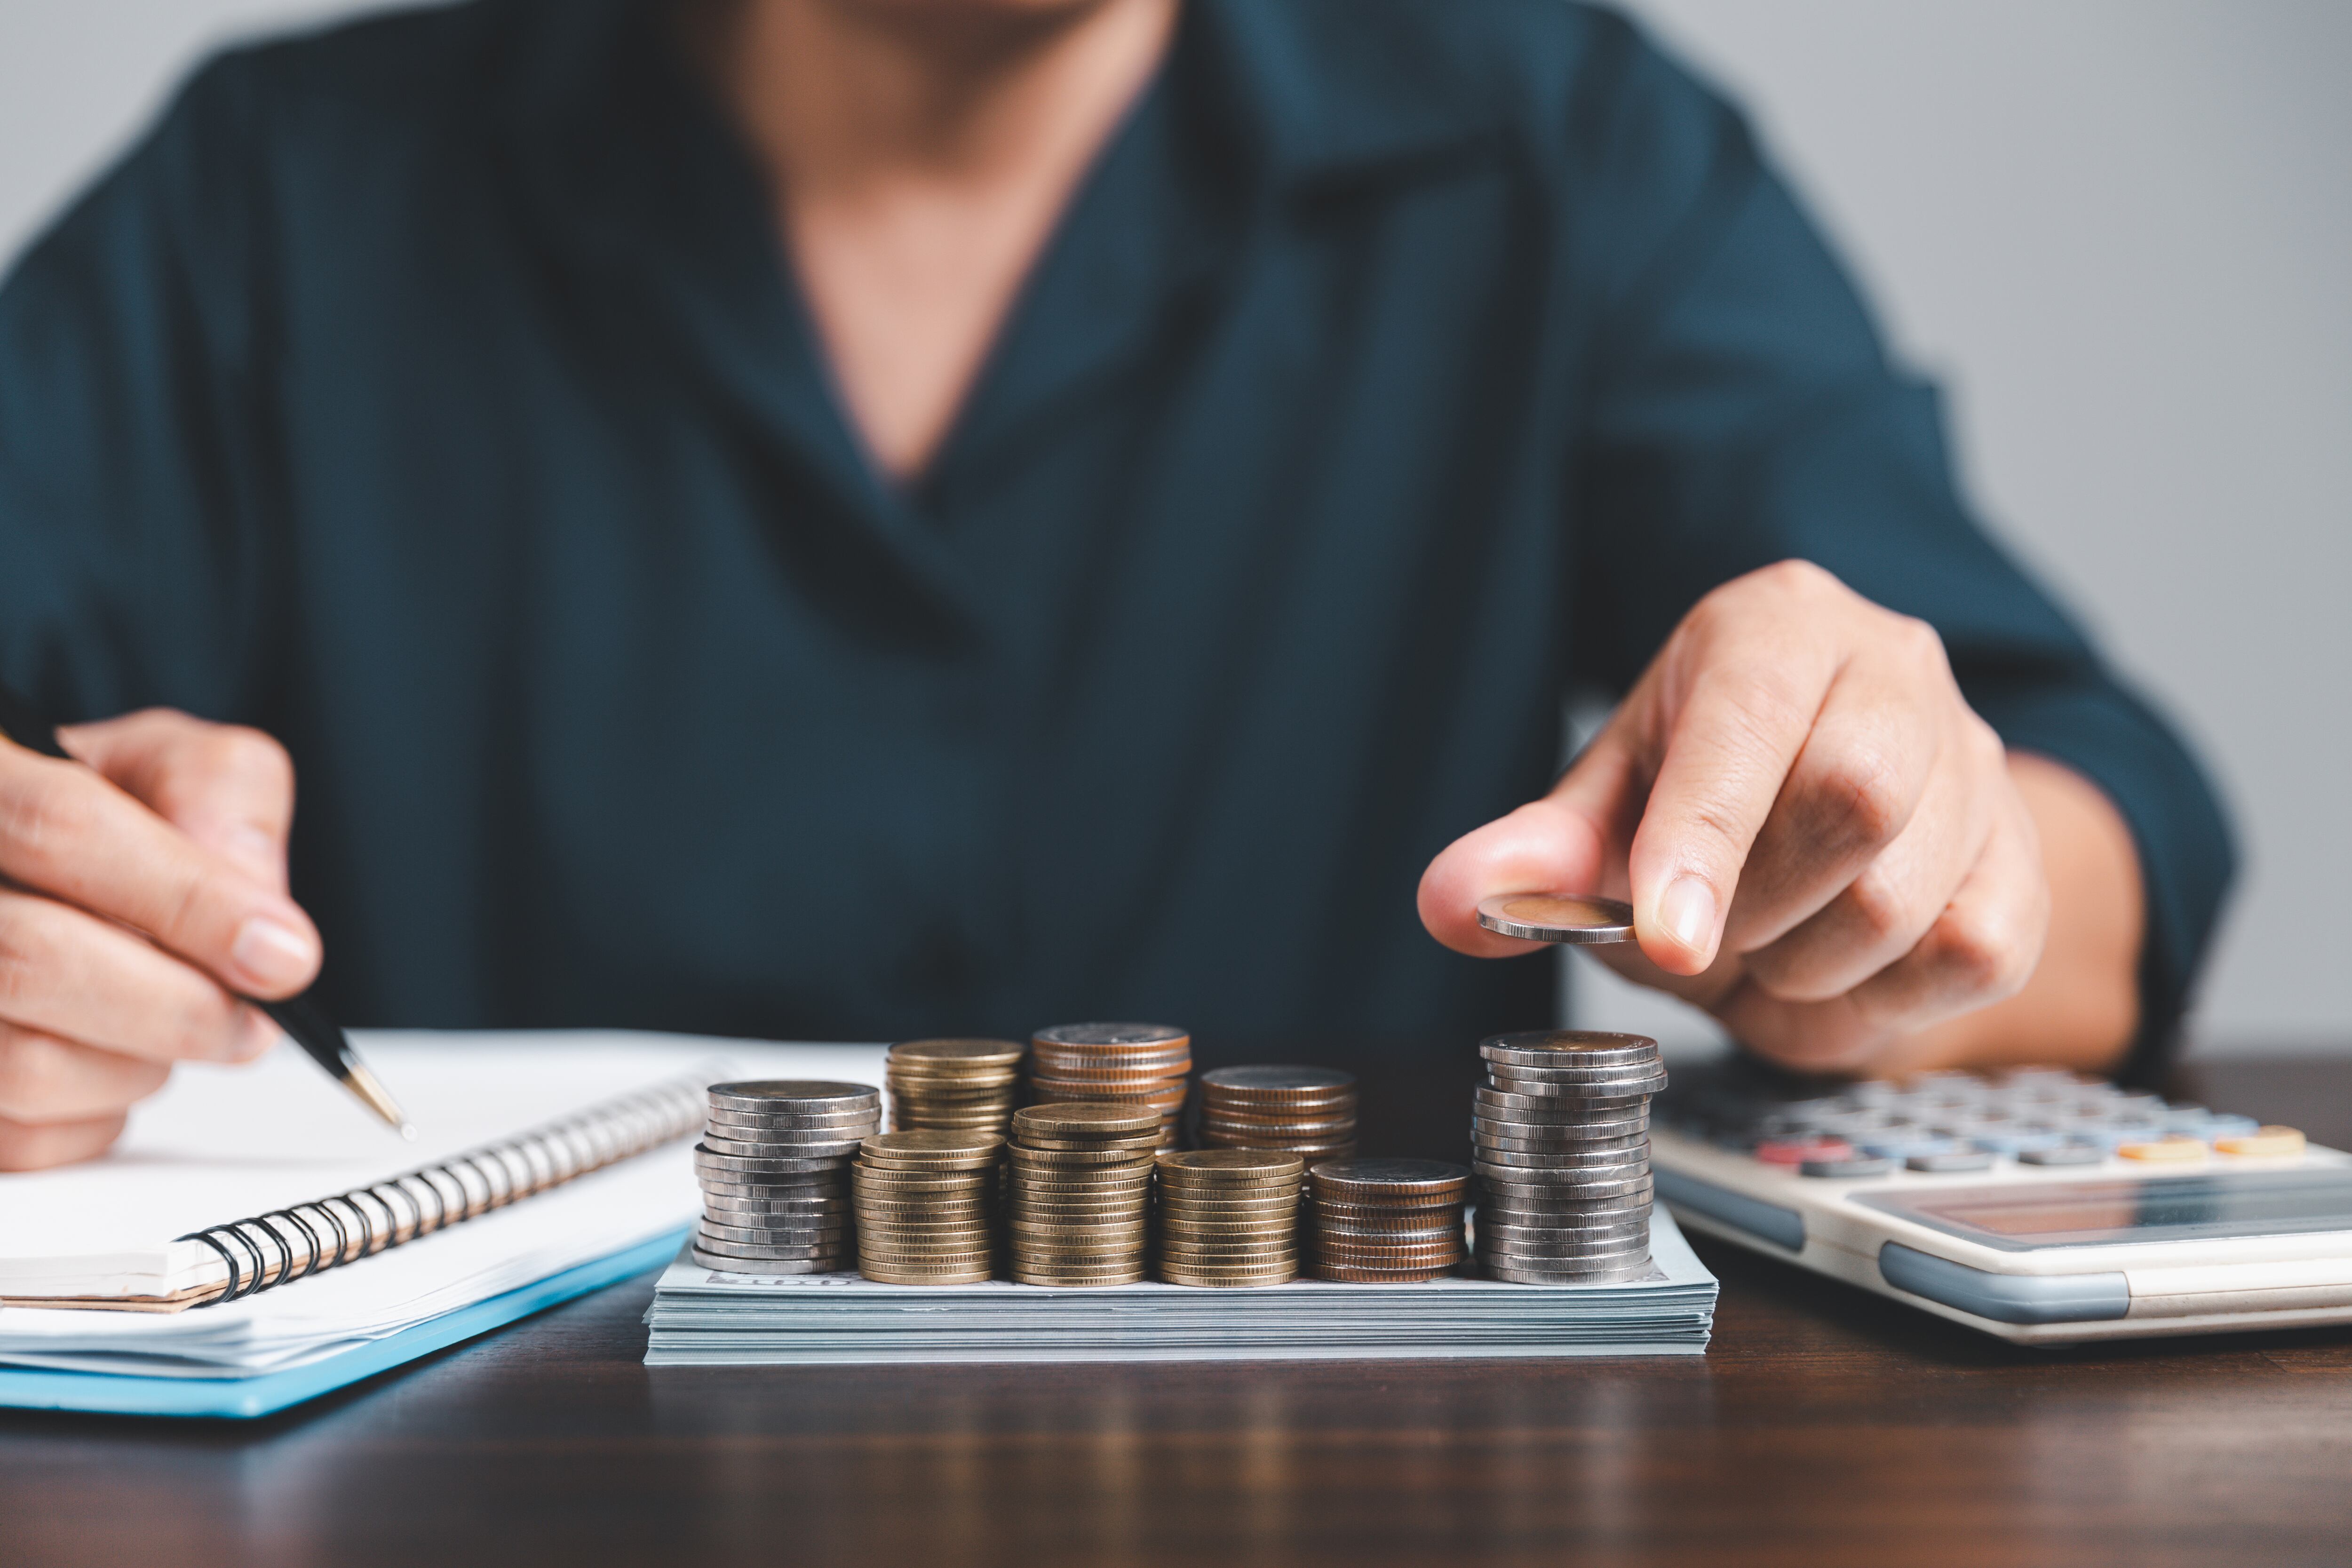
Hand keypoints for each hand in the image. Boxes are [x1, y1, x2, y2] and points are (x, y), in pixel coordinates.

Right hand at [0, 709, 318, 1168]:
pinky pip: (23, 1136)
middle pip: (33, 959)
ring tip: (171, 1025)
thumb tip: (257, 914)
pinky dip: (98, 1117)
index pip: (61, 830)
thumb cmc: (104, 813)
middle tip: (254, 1023)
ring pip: (26, 1065)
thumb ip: (221, 800)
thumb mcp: (170, 768)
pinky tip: (109, 1059)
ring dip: (138, 1064)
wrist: (26, 873)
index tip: (283, 960)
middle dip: (178, 1008)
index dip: (188, 901)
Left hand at [1419, 561, 2067, 1074]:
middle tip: (1701, 940)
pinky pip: (1970, 955)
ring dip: (1802, 967)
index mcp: (1777, 626)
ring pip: (1905, 899)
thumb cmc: (1707, 794)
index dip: (1702, 843)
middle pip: (1851, 805)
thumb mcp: (1609, 804)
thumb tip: (1450, 901)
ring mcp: (1978, 760)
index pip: (1750, 729)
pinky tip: (1828, 977)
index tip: (1664, 938)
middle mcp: (1896, 667)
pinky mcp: (2023, 860)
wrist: (1829, 808)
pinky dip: (1878, 1001)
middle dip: (1753, 912)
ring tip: (1757, 954)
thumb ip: (1533, 854)